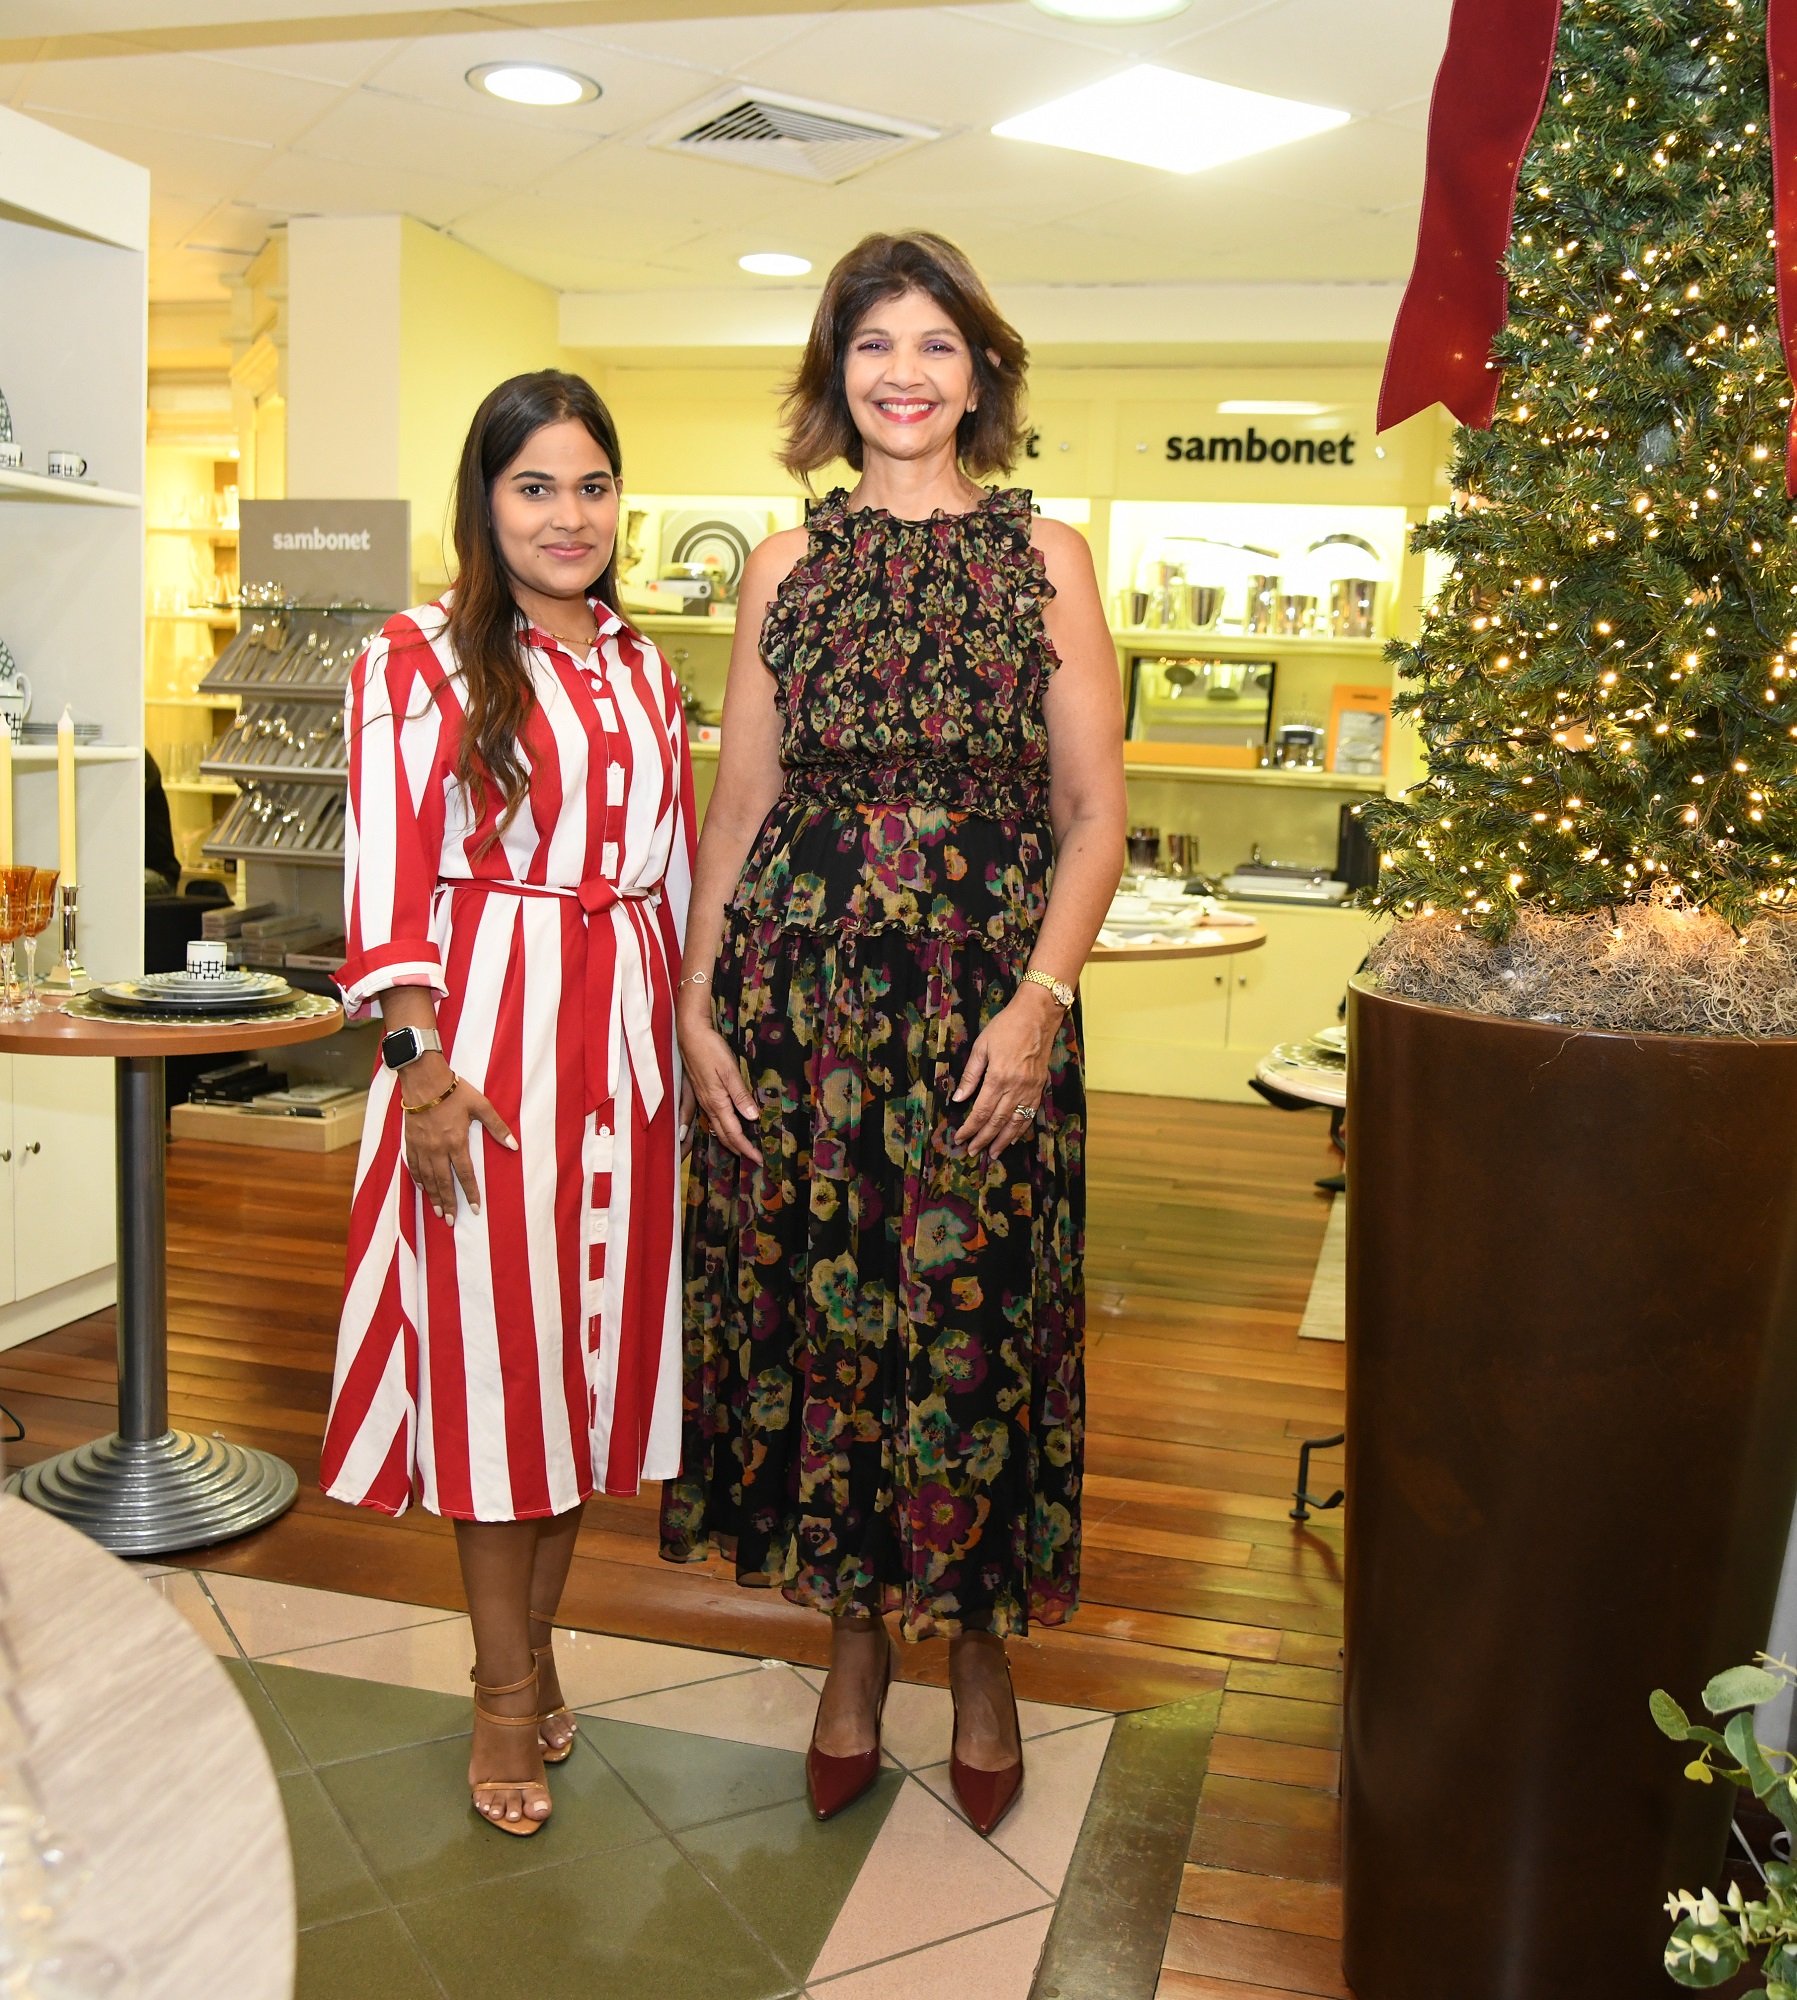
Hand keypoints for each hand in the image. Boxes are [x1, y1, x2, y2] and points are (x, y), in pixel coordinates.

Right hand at [398, 1055, 517, 1219]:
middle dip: (449, 1203)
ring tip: (438, 1212)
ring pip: (427, 1178)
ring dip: (433, 1196)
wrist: (424, 1080)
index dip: (471, 1193)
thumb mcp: (481, 1106)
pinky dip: (418, 1179)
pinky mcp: (410, 1141)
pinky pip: (413, 1166)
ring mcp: (422, 1147)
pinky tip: (422, 1188)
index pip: (466, 1175)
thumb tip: (514, 1145)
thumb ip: (497, 1127)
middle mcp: (438, 1149)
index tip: (475, 1209)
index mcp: (456, 1142)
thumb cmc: (454, 1091)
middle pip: (444, 1182)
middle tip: (451, 1221)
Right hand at [678, 1011, 761, 1164]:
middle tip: (753, 1159)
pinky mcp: (702, 1093)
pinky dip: (722, 1129)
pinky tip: (726, 1127)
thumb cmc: (710, 1050)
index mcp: (717, 1103)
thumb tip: (752, 1118)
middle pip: (724, 1135)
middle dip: (739, 1149)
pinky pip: (712, 1119)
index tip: (759, 1159)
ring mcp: (703, 1100)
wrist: (690, 1035)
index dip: (746, 1148)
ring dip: (730, 1141)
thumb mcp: (729, 1071)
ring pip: (717, 1128)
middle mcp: (709, 1105)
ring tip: (742, 1148)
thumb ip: (740, 1095)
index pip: (734, 1133)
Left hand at [952, 987, 1059, 1160]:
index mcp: (998, 1078)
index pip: (981, 1112)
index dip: (970, 1129)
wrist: (1038, 1016)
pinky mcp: (1039, 1087)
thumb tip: (958, 1099)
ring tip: (993, 1154)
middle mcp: (1016, 1088)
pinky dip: (1021, 1129)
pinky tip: (1013, 1138)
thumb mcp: (982, 1047)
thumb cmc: (1006, 1027)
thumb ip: (971, 1075)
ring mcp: (1030, 1089)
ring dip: (1003, 1140)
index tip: (960, 1139)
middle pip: (997, 1121)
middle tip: (972, 1152)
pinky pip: (1030, 1114)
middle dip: (984, 1139)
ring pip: (1016, 1122)